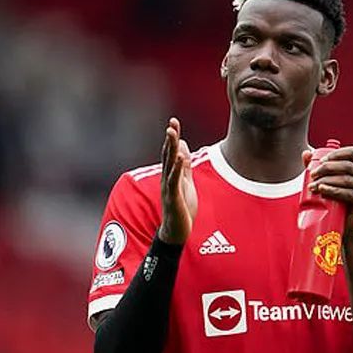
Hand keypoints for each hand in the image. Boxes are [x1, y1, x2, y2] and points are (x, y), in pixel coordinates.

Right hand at [158, 118, 197, 243]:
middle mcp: (167, 178)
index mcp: (171, 174)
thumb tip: (183, 147)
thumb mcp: (185, 182)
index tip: (174, 121)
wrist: (177, 230)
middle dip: (170, 138)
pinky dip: (177, 168)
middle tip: (172, 122)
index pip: (171, 152)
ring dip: (170, 149)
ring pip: (169, 165)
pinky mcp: (173, 197)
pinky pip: (174, 180)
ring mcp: (169, 187)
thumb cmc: (181, 207)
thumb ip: (184, 166)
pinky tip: (180, 157)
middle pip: (168, 155)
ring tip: (173, 133)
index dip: (173, 137)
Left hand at [305, 146, 352, 233]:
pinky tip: (323, 189)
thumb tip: (306, 153)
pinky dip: (334, 190)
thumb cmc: (335, 203)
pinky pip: (350, 193)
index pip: (352, 153)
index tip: (320, 162)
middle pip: (348, 166)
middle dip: (327, 168)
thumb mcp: (325, 182)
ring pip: (347, 179)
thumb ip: (316, 167)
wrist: (343, 226)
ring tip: (312, 186)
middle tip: (312, 175)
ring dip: (327, 180)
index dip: (336, 154)